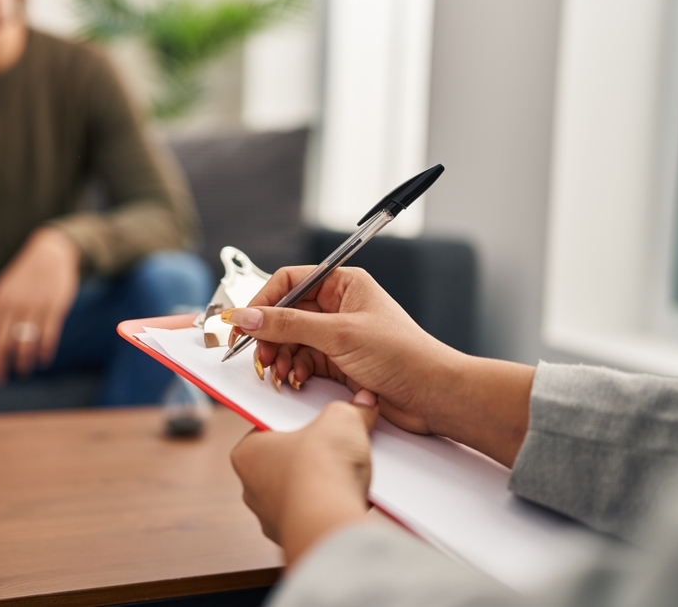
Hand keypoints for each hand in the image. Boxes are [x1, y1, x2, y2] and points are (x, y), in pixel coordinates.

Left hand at [0, 227, 80, 385]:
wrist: (50, 254)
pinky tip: (43, 360)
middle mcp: (13, 305)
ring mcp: (34, 306)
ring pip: (24, 343)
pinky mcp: (54, 307)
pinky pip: (48, 336)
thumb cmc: (24, 277)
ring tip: (23, 371)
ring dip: (22, 362)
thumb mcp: (4, 290)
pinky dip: (44, 352)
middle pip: (1, 342)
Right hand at [222, 267, 534, 466]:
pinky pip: (302, 361)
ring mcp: (338, 336)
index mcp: (344, 284)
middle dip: (269, 335)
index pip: (290, 281)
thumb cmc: (403, 355)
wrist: (433, 395)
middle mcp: (339, 306)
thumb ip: (289, 325)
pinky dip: (293, 370)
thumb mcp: (339, 335)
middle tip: (257, 354)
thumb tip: (249, 317)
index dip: (264, 300)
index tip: (243, 321)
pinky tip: (293, 380)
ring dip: (279, 356)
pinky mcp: (338, 363)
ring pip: (291, 340)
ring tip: (277, 372)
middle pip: (286, 313)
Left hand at [231, 390, 378, 564]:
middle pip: (285, 462)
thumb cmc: (321, 466)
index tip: (317, 422)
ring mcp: (270, 518)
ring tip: (347, 474)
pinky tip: (349, 498)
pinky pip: (313, 516)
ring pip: (299, 492)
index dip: (297, 424)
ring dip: (320, 485)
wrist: (331, 520)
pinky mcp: (294, 539)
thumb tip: (364, 403)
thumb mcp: (341, 420)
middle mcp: (251, 488)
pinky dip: (329, 508)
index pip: (269, 430)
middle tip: (335, 446)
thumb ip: (351, 409)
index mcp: (247, 453)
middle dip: (310, 456)